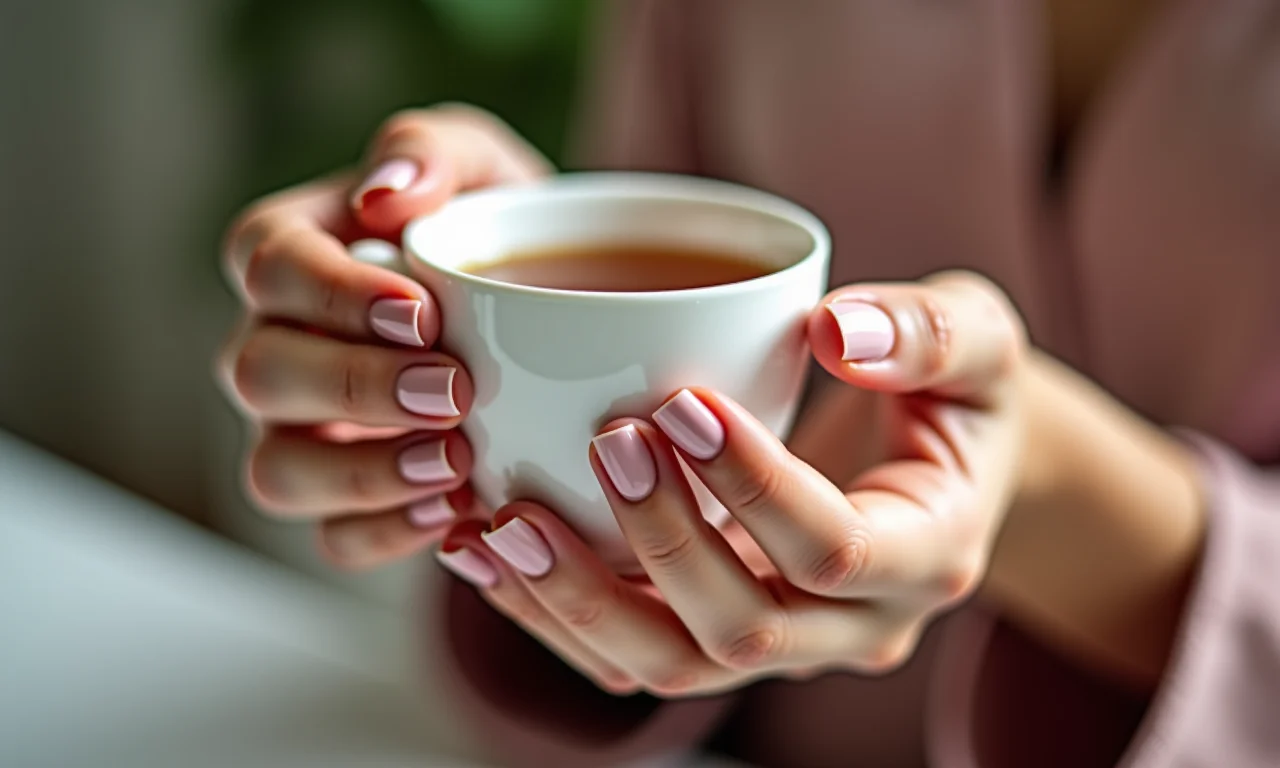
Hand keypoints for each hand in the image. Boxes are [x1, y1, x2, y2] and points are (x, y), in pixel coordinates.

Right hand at [217, 104, 549, 568]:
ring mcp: (299, 431)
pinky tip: (455, 512)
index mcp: (292, 252)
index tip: (424, 312)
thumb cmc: (494, 231)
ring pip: (277, 470)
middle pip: (259, 372)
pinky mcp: (342, 500)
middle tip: (455, 391)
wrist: (548, 321)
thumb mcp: (482, 167)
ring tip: (459, 464)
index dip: (334, 295)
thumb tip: (384, 195)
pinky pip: (331, 537)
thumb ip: (432, 154)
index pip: (268, 264)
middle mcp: (276, 344)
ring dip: (363, 475)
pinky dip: (386, 534)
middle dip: (356, 388)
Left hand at [437, 272, 1025, 694]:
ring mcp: (785, 645)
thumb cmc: (957, 395)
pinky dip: (554, 609)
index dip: (753, 487)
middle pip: (745, 630)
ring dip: (581, 599)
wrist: (938, 463)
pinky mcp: (719, 634)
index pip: (836, 551)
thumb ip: (929, 334)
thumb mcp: (980, 347)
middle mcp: (855, 627)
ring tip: (501, 520)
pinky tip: (488, 547)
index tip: (681, 401)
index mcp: (930, 556)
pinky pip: (633, 652)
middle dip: (660, 541)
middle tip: (604, 441)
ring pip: (673, 665)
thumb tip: (834, 329)